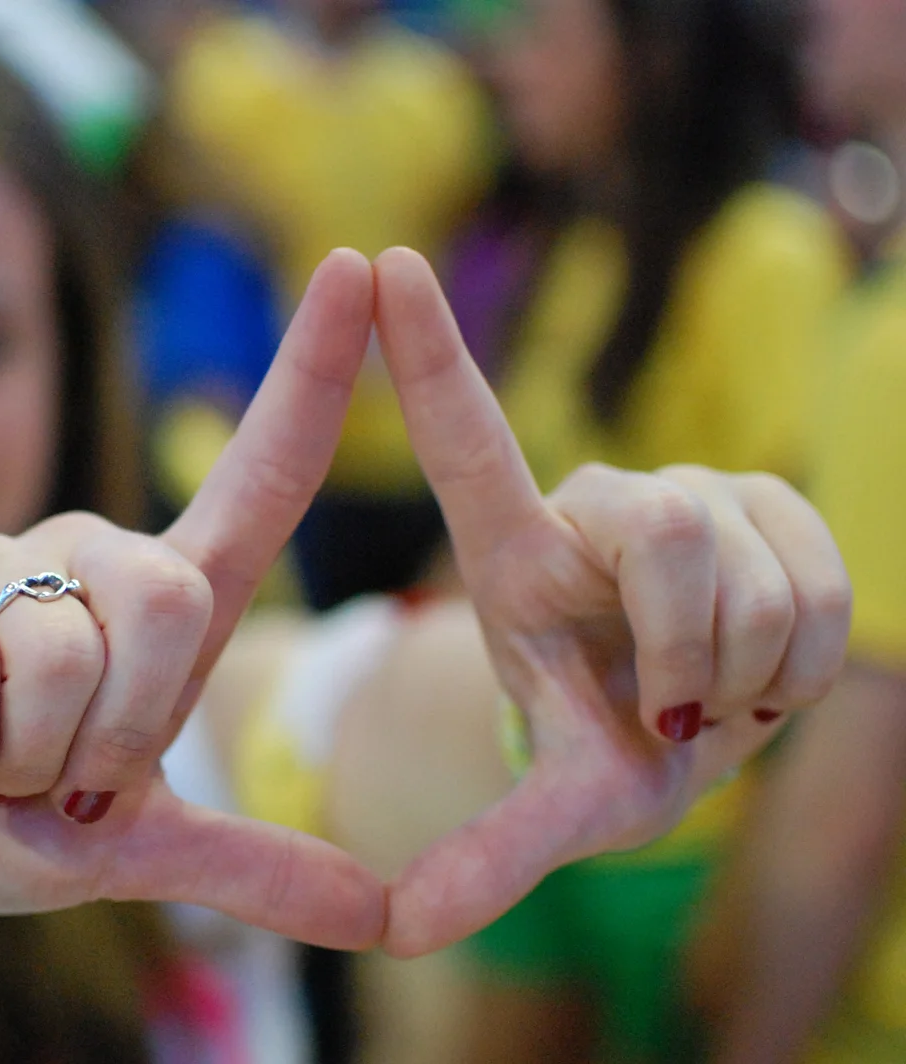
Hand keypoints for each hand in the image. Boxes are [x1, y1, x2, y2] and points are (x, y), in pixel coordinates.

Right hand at [0, 249, 387, 949]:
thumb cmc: (8, 809)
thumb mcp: (129, 849)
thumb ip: (244, 865)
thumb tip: (385, 919)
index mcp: (160, 604)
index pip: (257, 480)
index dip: (309, 379)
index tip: (357, 265)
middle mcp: (86, 555)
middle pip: (175, 601)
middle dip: (125, 729)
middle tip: (65, 770)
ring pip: (67, 656)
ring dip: (32, 758)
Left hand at [370, 248, 852, 955]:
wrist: (693, 735)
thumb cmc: (602, 747)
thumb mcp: (553, 804)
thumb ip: (490, 857)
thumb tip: (402, 935)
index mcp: (516, 556)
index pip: (466, 442)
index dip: (427, 354)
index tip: (381, 262)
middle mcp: (597, 506)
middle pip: (667, 525)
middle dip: (691, 640)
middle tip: (678, 702)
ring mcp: (690, 495)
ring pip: (753, 559)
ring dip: (747, 661)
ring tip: (710, 688)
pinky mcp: (775, 500)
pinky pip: (822, 572)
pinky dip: (805, 654)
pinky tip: (764, 667)